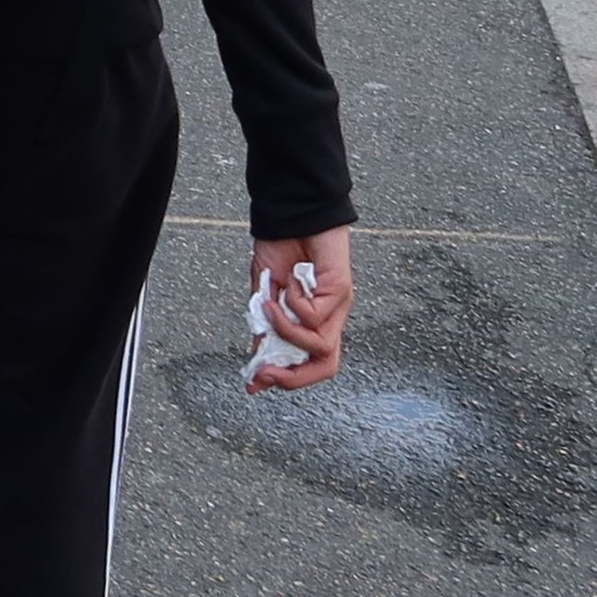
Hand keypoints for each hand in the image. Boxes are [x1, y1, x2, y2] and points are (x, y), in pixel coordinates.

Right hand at [247, 227, 354, 391]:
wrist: (292, 213)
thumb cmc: (281, 247)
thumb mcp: (265, 293)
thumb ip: (264, 325)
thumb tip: (256, 357)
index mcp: (315, 320)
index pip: (311, 362)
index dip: (286, 379)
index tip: (254, 383)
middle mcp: (332, 317)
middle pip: (326, 366)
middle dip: (293, 377)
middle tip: (265, 371)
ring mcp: (340, 306)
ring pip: (320, 345)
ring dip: (287, 331)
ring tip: (270, 306)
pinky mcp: (342, 290)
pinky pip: (316, 316)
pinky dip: (294, 302)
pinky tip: (288, 282)